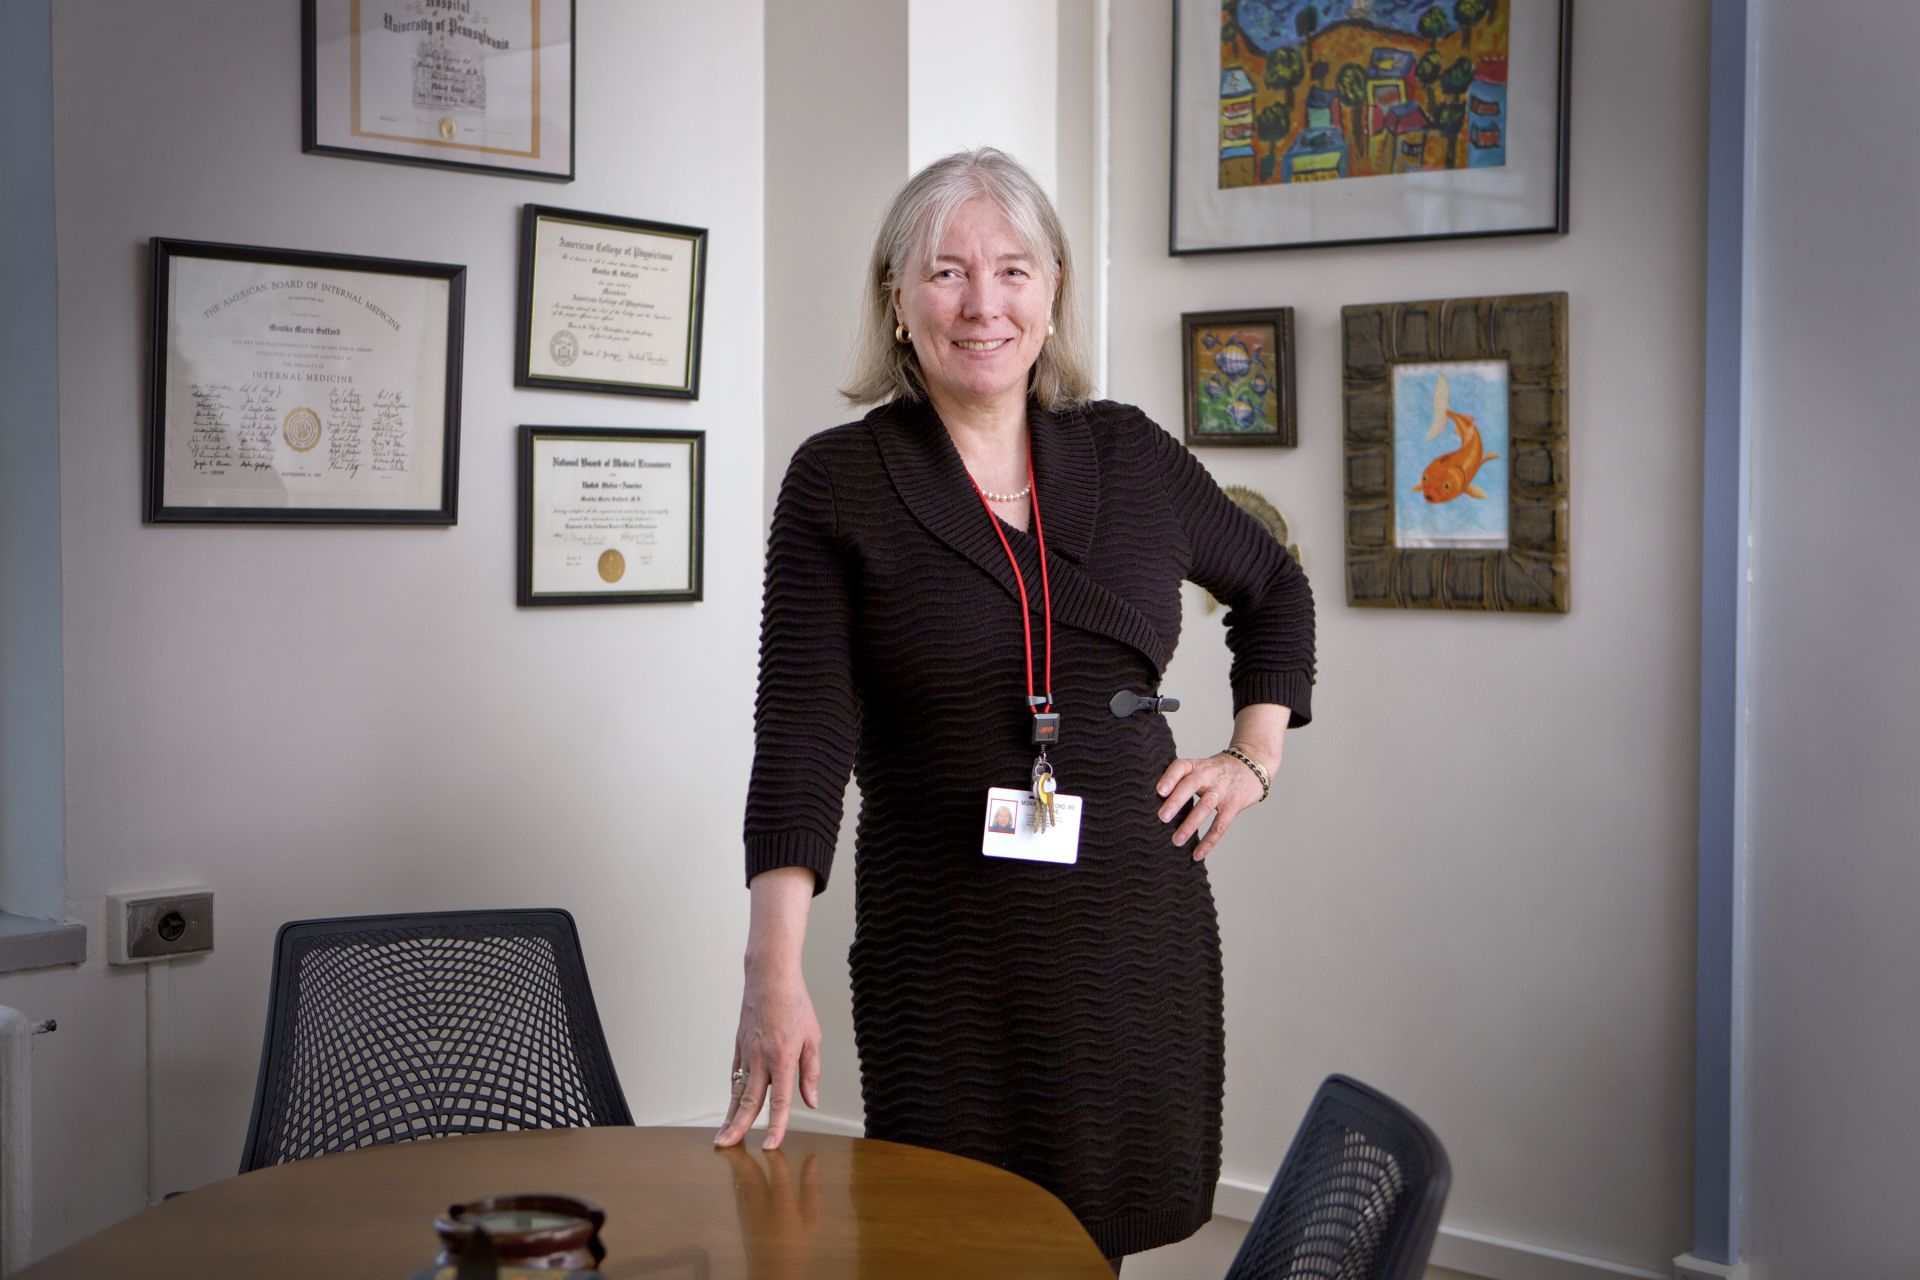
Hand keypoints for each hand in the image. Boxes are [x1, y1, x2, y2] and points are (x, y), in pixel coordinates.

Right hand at [715, 962, 821, 1150]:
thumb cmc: (795, 1004)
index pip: (779, 1100)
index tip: (771, 1145)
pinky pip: (735, 1075)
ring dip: (729, 1115)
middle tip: (726, 1147)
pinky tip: (730, 1107)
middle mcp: (761, 1058)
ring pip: (736, 1091)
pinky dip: (732, 1094)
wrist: (770, 976)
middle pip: (748, 1100)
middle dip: (737, 1127)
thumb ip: (811, 1073)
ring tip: (723, 1136)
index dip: (776, 1125)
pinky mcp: (739, 1046)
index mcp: (783, 1057)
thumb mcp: (813, 1037)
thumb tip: (811, 1101)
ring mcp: (746, 1052)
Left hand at [720, 1143, 821, 1279]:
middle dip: (740, 1153)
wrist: (772, 1274)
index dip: (775, 1154)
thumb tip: (812, 1158)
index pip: (778, 1173)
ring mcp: (748, 1210)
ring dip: (735, 1159)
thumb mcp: (812, 1220)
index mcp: (784, 1207)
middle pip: (749, 1174)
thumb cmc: (798, 1247)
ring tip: (732, 1138)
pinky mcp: (741, 1214)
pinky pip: (737, 1187)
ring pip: (739, 1179)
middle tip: (733, 1132)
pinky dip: (736, 1172)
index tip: (773, 1137)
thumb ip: (811, 1188)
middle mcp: (762, 1206)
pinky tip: (737, 1161)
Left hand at [1155, 750, 1267, 860]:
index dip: (1170, 778)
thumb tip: (1153, 803)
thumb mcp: (1201, 767)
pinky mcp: (1234, 804)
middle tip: (1162, 818)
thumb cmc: (1217, 770)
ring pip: (1205, 806)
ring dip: (1190, 825)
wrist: (1252, 764)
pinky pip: (1220, 824)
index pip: (1181, 767)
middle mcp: (1209, 775)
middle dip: (1176, 801)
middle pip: (1191, 785)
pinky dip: (1209, 841)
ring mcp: (1222, 790)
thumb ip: (1182, 780)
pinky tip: (1197, 854)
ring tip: (1176, 841)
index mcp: (1197, 765)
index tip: (1159, 791)